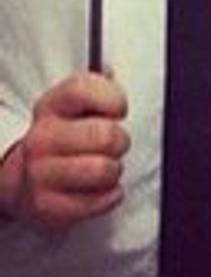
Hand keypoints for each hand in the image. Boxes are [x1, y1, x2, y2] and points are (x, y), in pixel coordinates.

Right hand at [0, 71, 129, 230]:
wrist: (24, 178)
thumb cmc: (62, 136)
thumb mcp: (74, 105)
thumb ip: (97, 87)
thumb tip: (111, 71)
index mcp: (51, 106)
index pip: (83, 88)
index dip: (112, 98)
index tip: (119, 109)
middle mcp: (41, 137)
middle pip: (104, 135)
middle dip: (121, 141)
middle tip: (115, 144)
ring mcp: (40, 173)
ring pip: (103, 170)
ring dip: (114, 170)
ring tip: (105, 167)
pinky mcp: (46, 205)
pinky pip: (97, 201)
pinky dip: (109, 196)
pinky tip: (101, 188)